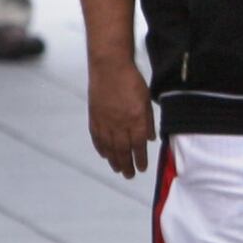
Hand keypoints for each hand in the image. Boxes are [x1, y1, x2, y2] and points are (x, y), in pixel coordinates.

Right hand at [85, 59, 150, 177]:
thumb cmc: (132, 81)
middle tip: (129, 175)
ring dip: (113, 160)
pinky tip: (104, 155)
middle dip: (126, 165)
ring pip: (109, 147)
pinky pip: (97, 138)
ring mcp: (105, 122)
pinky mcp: (94, 117)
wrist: (109, 67)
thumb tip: (149, 139)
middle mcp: (120, 125)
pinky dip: (101, 148)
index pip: (138, 146)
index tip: (142, 168)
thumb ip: (148, 121)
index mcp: (135, 120)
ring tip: (118, 169)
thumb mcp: (146, 100)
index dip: (140, 159)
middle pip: (122, 150)